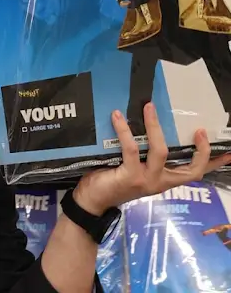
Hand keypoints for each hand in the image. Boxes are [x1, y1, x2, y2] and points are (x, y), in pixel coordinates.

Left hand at [73, 103, 230, 214]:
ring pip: (160, 150)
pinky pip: (131, 148)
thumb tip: (144, 125)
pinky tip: (117, 117)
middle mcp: (160, 182)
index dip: (211, 162)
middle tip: (200, 129)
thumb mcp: (134, 167)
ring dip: (154, 126)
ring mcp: (146, 180)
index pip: (194, 173)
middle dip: (199, 150)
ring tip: (148, 107)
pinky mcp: (130, 176)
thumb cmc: (111, 180)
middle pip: (190, 169)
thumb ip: (144, 154)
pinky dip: (124, 130)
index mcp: (164, 180)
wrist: (91, 200)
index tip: (226, 152)